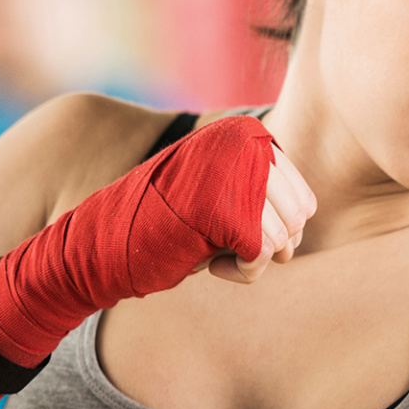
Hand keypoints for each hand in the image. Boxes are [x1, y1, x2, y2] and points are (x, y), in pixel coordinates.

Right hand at [0, 115, 316, 408]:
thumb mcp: (218, 199)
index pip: (306, 199)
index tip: (247, 239)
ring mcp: (230, 173)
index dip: (285, 232)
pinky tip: (208, 263)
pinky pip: (261, 254)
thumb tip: (309, 214)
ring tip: (213, 253)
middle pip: (300, 219)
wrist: (100, 242)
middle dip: (274, 248)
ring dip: (253, 261)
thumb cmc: (164, 226)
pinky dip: (241, 272)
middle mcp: (241, 145)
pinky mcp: (218, 208)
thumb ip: (258, 194)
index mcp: (244, 136)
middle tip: (232, 252)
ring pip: (283, 237)